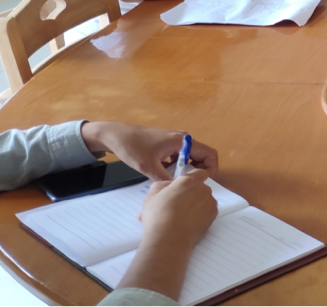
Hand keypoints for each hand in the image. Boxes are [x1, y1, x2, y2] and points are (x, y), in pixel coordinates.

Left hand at [81, 121, 218, 180]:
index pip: (209, 153)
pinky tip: (166, 177)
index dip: (211, 169)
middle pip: (201, 157)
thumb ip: (165, 179)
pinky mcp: (167, 147)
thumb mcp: (148, 166)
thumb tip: (176, 191)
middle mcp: (182, 140)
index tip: (201, 182)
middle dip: (198, 172)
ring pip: (190, 159)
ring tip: (176, 183)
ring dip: (186, 171)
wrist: (115, 135)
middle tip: (188, 186)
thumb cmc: (132, 146)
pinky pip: (180, 159)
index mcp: (182, 141)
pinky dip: (177, 168)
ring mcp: (174, 143)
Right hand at [139, 169, 216, 251]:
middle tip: (178, 204)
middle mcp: (203, 190)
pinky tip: (188, 223)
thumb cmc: (158, 215)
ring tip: (180, 217)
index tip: (184, 187)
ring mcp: (210, 204)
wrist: (169, 239)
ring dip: (196, 205)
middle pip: (201, 188)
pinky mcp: (212, 218)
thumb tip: (170, 185)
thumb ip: (163, 184)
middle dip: (192, 194)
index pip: (200, 173)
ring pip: (204, 201)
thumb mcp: (152, 194)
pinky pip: (207, 212)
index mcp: (189, 181)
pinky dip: (200, 216)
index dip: (193, 178)